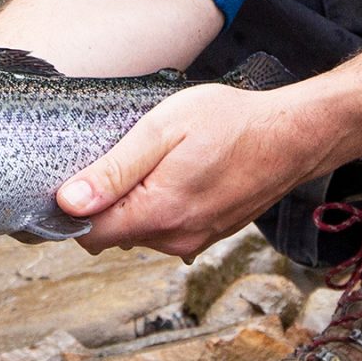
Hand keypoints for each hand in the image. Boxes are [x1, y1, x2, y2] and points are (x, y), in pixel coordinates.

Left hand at [54, 82, 336, 258]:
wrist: (293, 135)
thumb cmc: (230, 120)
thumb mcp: (163, 128)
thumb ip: (114, 168)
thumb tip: (68, 202)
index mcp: (159, 212)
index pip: (89, 235)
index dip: (70, 211)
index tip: (67, 179)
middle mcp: (176, 237)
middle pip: (112, 236)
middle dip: (101, 204)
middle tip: (111, 157)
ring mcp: (195, 239)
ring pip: (139, 233)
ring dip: (132, 205)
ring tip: (147, 161)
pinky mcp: (209, 234)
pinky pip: (166, 229)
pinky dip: (157, 208)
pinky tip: (171, 174)